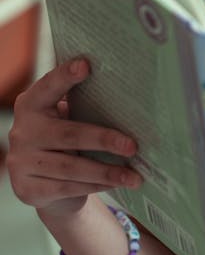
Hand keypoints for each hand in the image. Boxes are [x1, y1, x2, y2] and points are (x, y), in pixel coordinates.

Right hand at [7, 59, 141, 220]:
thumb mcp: (69, 120)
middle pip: (68, 134)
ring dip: (106, 171)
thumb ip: (84, 106)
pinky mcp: (27, 190)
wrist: (46, 186)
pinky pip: (68, 188)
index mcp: (32, 104)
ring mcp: (20, 162)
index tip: (86, 64)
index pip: (48, 86)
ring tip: (135, 176)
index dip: (65, 76)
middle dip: (104, 140)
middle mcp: (21, 131)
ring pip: (70, 167)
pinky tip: (116, 184)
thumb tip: (129, 96)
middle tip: (132, 146)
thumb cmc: (66, 141)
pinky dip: (96, 186)